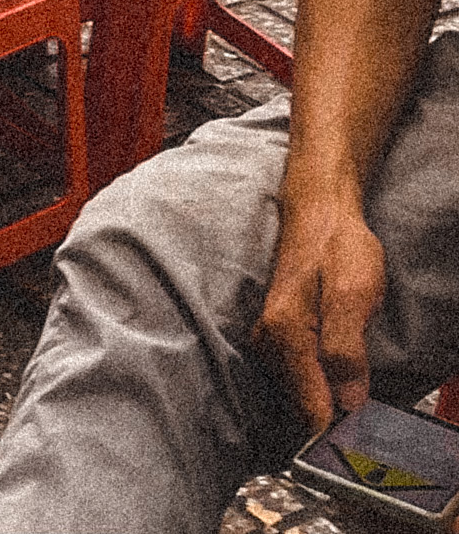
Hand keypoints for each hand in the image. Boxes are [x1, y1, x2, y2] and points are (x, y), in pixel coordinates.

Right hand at [256, 184, 384, 435]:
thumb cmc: (337, 245)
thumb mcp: (354, 295)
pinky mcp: (277, 338)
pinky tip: (339, 357)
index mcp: (284, 334)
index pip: (311, 408)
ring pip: (304, 393)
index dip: (341, 420)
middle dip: (336, 404)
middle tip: (363, 377)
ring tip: (353, 359)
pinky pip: (302, 376)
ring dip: (331, 389)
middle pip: (306, 404)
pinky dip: (323, 377)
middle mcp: (267, 341)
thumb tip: (347, 403)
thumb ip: (346, 350)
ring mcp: (269, 340)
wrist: (320, 211)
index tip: (363, 418)